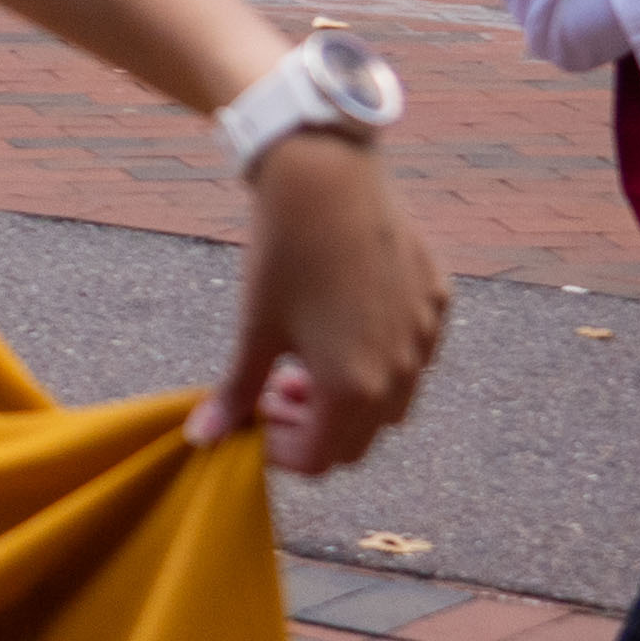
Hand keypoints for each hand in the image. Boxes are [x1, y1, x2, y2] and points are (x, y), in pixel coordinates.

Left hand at [192, 131, 439, 472]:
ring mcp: (425, 339)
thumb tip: (201, 438)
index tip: (255, 422)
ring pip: (393, 404)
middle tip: (277, 395)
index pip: (320, 459)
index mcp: (353, 390)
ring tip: (307, 362)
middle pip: (359, 440)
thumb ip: (237, 392)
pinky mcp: (438, 304)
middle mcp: (401, 374)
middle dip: (314, 430)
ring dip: (351, 401)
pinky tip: (347, 322)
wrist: (328, 181)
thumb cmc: (284, 257)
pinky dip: (382, 359)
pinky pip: (416, 355)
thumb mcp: (254, 329)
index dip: (280, 451)